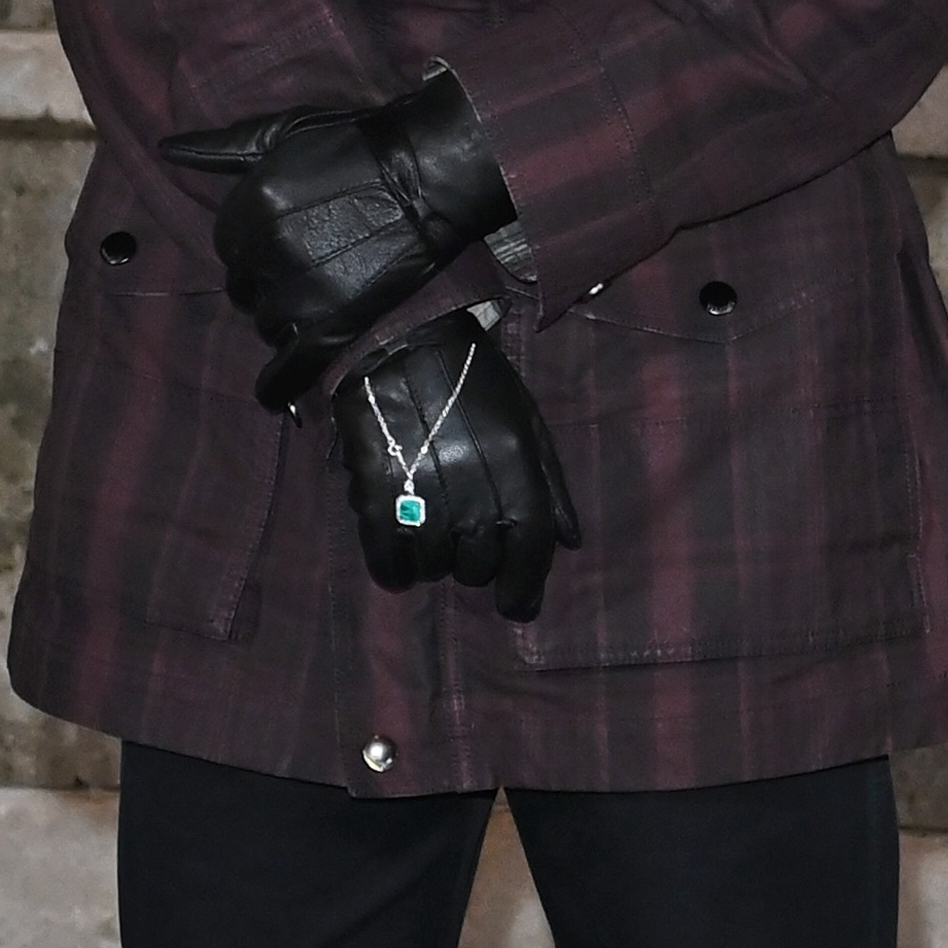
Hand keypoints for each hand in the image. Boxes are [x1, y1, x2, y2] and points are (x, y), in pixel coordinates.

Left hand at [162, 71, 509, 406]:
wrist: (431, 172)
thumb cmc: (361, 144)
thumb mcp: (287, 131)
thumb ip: (223, 147)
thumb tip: (167, 150)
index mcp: (251, 206)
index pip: (226, 244)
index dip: (250, 247)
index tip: (278, 244)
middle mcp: (267, 251)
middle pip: (244, 287)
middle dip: (265, 283)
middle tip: (303, 272)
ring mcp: (299, 292)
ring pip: (267, 323)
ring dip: (285, 318)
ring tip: (318, 302)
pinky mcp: (333, 325)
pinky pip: (290, 368)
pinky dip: (278, 386)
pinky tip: (273, 394)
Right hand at [331, 310, 579, 621]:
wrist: (401, 341)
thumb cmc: (474, 381)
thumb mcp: (527, 422)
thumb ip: (550, 483)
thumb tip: (570, 541)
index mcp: (517, 466)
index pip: (531, 546)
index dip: (526, 586)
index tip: (517, 606)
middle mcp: (474, 487)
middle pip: (480, 565)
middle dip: (476, 565)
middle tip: (464, 544)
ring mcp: (424, 493)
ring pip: (436, 566)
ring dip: (435, 564)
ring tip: (429, 534)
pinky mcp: (377, 495)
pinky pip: (389, 559)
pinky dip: (395, 571)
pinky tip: (399, 564)